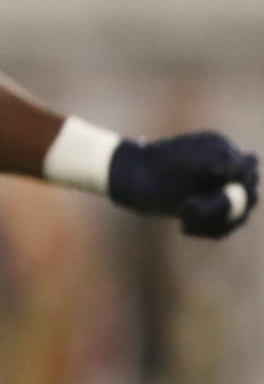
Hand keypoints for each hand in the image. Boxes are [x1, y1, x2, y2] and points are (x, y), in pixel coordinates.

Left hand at [109, 131, 257, 237]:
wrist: (132, 178)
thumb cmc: (159, 164)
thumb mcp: (192, 157)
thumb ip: (223, 156)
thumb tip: (253, 159)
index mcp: (228, 153)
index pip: (248, 173)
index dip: (233, 185)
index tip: (205, 187)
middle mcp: (231, 174)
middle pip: (248, 198)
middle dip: (220, 207)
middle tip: (186, 209)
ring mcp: (224, 194)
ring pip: (237, 217)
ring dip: (211, 220)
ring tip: (183, 216)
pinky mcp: (211, 213)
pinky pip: (221, 229)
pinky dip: (205, 230)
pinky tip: (184, 226)